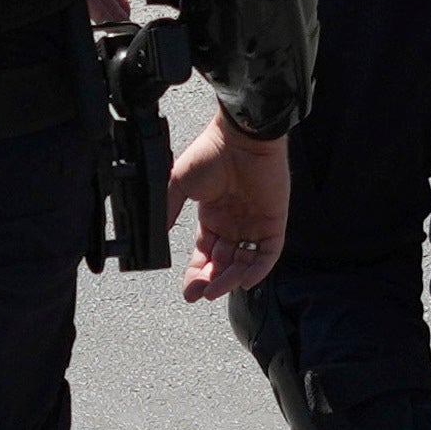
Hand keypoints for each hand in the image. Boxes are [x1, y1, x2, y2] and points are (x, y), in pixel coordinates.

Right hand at [166, 113, 286, 300]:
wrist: (240, 136)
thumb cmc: (211, 152)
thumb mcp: (178, 184)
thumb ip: (168, 211)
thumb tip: (156, 235)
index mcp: (212, 216)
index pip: (205, 254)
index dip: (197, 273)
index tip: (188, 291)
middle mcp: (234, 224)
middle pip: (224, 263)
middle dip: (211, 281)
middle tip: (198, 294)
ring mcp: (254, 224)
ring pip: (244, 263)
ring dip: (230, 279)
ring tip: (214, 290)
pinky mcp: (274, 222)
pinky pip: (268, 254)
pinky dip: (257, 270)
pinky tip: (242, 281)